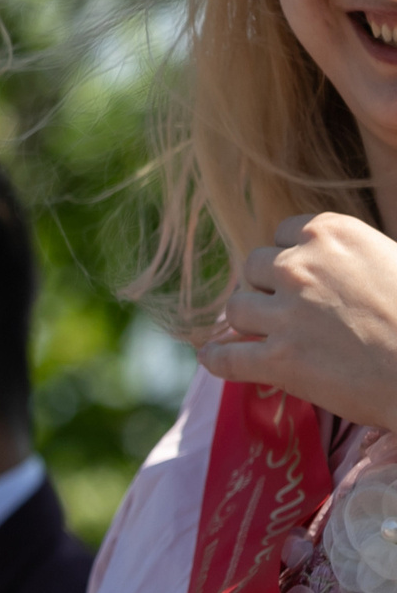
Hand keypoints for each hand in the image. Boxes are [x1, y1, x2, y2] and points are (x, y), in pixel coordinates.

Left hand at [206, 213, 396, 427]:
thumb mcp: (392, 259)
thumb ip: (350, 256)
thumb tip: (326, 263)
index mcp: (331, 234)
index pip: (283, 233)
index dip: (289, 258)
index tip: (298, 276)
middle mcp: (302, 266)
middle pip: (253, 268)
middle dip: (265, 287)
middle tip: (285, 309)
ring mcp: (286, 313)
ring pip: (236, 309)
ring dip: (248, 322)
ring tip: (265, 335)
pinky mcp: (278, 359)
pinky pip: (225, 356)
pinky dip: (216, 358)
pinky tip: (213, 358)